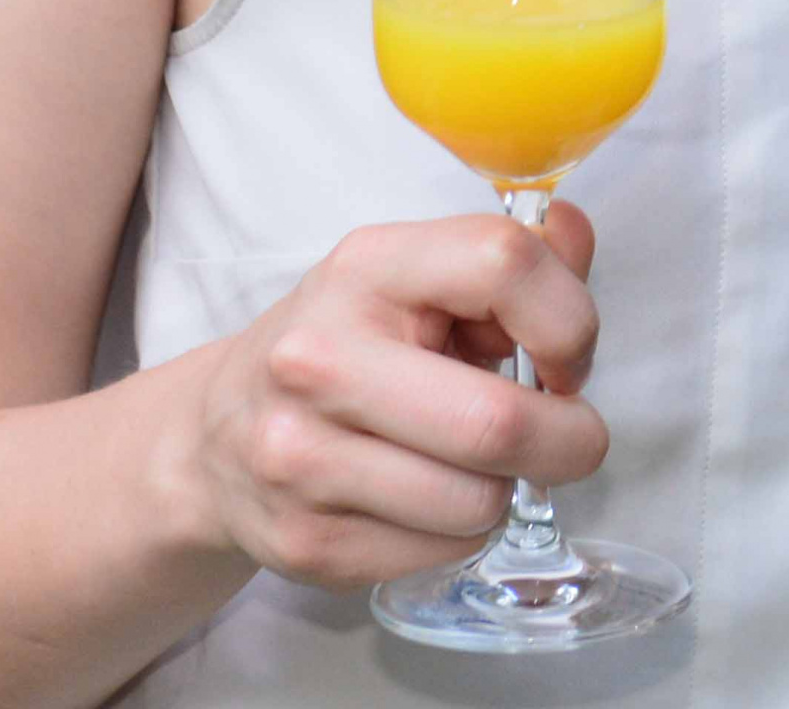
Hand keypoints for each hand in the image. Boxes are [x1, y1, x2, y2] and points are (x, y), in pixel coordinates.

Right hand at [170, 204, 609, 593]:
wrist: (214, 434)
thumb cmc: (347, 343)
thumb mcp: (419, 276)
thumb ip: (514, 256)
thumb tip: (574, 234)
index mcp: (366, 268)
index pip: (503, 264)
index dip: (569, 320)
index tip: (568, 360)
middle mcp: (318, 360)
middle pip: (496, 422)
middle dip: (570, 440)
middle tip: (572, 439)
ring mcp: (301, 458)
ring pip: (478, 503)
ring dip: (507, 490)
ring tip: (478, 465)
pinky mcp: (305, 542)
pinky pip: (441, 553)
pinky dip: (461, 535)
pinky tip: (429, 499)